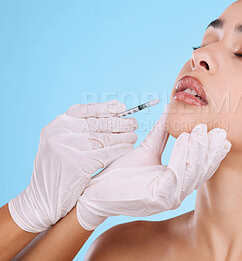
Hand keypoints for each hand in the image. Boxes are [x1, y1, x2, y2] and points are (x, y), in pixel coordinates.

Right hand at [8, 100, 137, 232]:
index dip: (106, 108)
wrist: (43, 199)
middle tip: (133, 123)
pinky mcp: (77, 164)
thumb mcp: (62, 143)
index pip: (86, 110)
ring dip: (122, 136)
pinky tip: (128, 148)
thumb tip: (113, 111)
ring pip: (104, 138)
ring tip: (133, 136)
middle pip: (97, 123)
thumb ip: (80, 129)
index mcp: (57, 125)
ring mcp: (67, 148)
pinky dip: (119, 150)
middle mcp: (60, 134)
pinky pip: (106, 154)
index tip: (121, 108)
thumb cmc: (58, 170)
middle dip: (119, 123)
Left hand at [76, 103, 231, 230]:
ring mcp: (169, 198)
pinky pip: (176, 173)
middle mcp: (176, 195)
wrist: (97, 191)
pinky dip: (182, 155)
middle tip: (217, 131)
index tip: (220, 134)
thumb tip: (170, 111)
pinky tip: (186, 140)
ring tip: (200, 131)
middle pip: (201, 171)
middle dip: (210, 150)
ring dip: (198, 150)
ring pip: (191, 172)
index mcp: (176, 185)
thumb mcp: (147, 150)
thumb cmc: (121, 174)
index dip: (212, 153)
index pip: (200, 169)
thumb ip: (162, 135)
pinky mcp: (158, 197)